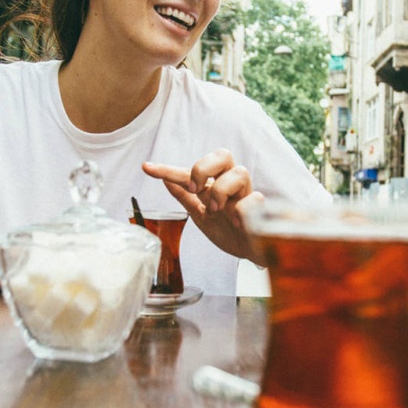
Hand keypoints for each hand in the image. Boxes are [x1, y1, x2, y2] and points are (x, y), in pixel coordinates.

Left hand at [143, 151, 262, 261]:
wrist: (250, 253)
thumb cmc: (228, 231)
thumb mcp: (200, 215)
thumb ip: (185, 197)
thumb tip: (165, 181)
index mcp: (215, 185)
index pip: (191, 172)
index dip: (168, 169)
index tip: (146, 168)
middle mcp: (231, 185)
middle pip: (223, 154)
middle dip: (204, 168)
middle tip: (195, 189)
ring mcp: (246, 196)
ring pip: (240, 172)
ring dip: (222, 191)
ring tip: (216, 211)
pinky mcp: (261, 209)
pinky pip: (254, 199)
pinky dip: (241, 211)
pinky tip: (237, 223)